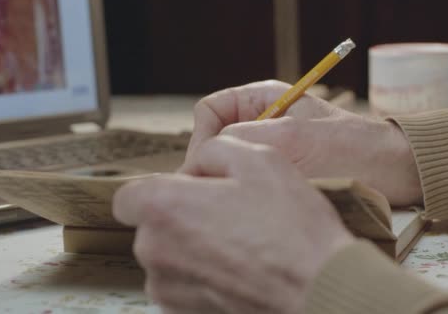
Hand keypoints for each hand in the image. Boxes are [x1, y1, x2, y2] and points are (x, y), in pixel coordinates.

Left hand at [114, 136, 353, 313]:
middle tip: (227, 214)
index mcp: (162, 208)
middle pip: (152, 227)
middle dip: (180, 217)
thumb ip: (212, 150)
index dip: (158, 191)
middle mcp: (154, 252)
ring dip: (192, 248)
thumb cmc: (291, 229)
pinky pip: (184, 283)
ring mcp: (168, 289)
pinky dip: (203, 275)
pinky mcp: (184, 313)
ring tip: (239, 244)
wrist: (320, 291)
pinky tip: (239, 269)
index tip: (186, 194)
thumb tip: (196, 166)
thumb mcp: (257, 159)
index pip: (128, 197)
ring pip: (168, 257)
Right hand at [186, 80, 421, 206]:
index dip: (201, 137)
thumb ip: (244, 136)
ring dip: (231, 181)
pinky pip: (248, 181)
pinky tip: (257, 205)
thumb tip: (203, 157)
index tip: (205, 166)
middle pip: (214, 140)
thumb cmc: (351, 149)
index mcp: (262, 99)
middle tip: (219, 191)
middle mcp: (261, 121)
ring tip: (240, 200)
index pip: (209, 111)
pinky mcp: (279, 173)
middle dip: (212, 163)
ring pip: (229, 164)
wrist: (395, 172)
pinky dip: (247, 193)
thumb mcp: (293, 137)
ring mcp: (269, 148)